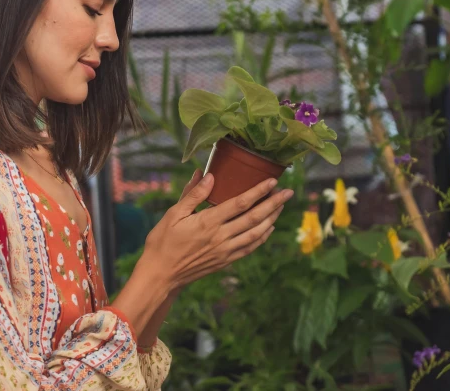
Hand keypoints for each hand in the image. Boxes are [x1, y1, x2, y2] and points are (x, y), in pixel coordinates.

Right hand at [140, 171, 292, 290]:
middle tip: (288, 192)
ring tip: (281, 207)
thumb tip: (207, 174)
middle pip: (254, 218)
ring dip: (272, 219)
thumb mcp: (173, 214)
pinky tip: (269, 228)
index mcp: (208, 222)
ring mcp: (225, 251)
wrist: (161, 274)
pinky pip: (250, 247)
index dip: (259, 191)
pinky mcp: (226, 261)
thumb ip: (193, 194)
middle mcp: (221, 237)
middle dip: (273, 204)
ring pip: (256, 233)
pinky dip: (262, 237)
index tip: (273, 181)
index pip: (240, 203)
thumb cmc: (163, 241)